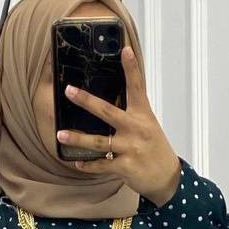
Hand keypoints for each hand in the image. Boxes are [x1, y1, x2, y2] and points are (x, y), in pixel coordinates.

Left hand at [57, 43, 182, 206]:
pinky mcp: (126, 166)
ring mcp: (130, 148)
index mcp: (143, 116)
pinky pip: (101, 164)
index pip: (137, 88)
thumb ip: (131, 114)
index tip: (125, 50)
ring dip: (77, 139)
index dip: (131, 68)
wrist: (168, 179)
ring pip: (99, 141)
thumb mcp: (148, 127)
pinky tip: (77, 162)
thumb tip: (106, 103)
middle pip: (107, 111)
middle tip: (68, 91)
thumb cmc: (156, 150)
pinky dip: (88, 165)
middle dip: (86, 100)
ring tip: (61, 135)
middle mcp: (136, 129)